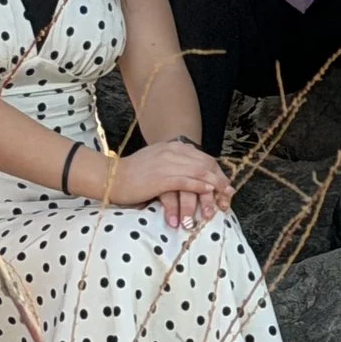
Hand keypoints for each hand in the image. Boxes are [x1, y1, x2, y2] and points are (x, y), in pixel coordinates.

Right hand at [105, 139, 234, 230]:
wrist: (111, 177)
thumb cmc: (132, 174)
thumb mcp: (156, 162)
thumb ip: (173, 164)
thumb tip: (190, 174)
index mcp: (172, 147)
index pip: (202, 157)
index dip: (216, 170)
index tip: (225, 183)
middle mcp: (172, 151)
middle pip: (204, 163)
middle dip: (219, 178)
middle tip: (229, 191)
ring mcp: (167, 163)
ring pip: (199, 172)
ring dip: (214, 184)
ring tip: (223, 195)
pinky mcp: (162, 177)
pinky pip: (187, 181)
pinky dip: (200, 186)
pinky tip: (208, 192)